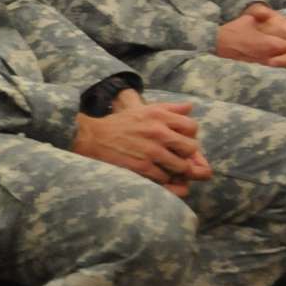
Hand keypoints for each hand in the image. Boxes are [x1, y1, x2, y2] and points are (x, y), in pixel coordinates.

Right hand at [72, 96, 208, 196]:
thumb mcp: (143, 110)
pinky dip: (162, 178)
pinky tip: (154, 173)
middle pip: (191, 148)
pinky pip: (165, 178)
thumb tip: (190, 107)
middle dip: (186, 154)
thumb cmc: (120, 124)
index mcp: (159, 115)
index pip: (192, 126)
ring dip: (176, 169)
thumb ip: (169, 108)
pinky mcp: (142, 166)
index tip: (180, 139)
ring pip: (182, 166)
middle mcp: (157, 132)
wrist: (94, 137)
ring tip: (167, 167)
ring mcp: (151, 150)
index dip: (189, 135)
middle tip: (176, 155)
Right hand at [217, 7, 285, 68]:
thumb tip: (269, 12)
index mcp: (271, 44)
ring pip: (285, 68)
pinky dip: (278, 67)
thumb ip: (262, 15)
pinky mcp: (256, 70)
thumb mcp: (247, 19)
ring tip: (285, 55)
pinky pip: (274, 71)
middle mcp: (270, 57)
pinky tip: (274, 62)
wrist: (214, 45)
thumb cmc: (231, 32)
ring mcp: (263, 66)